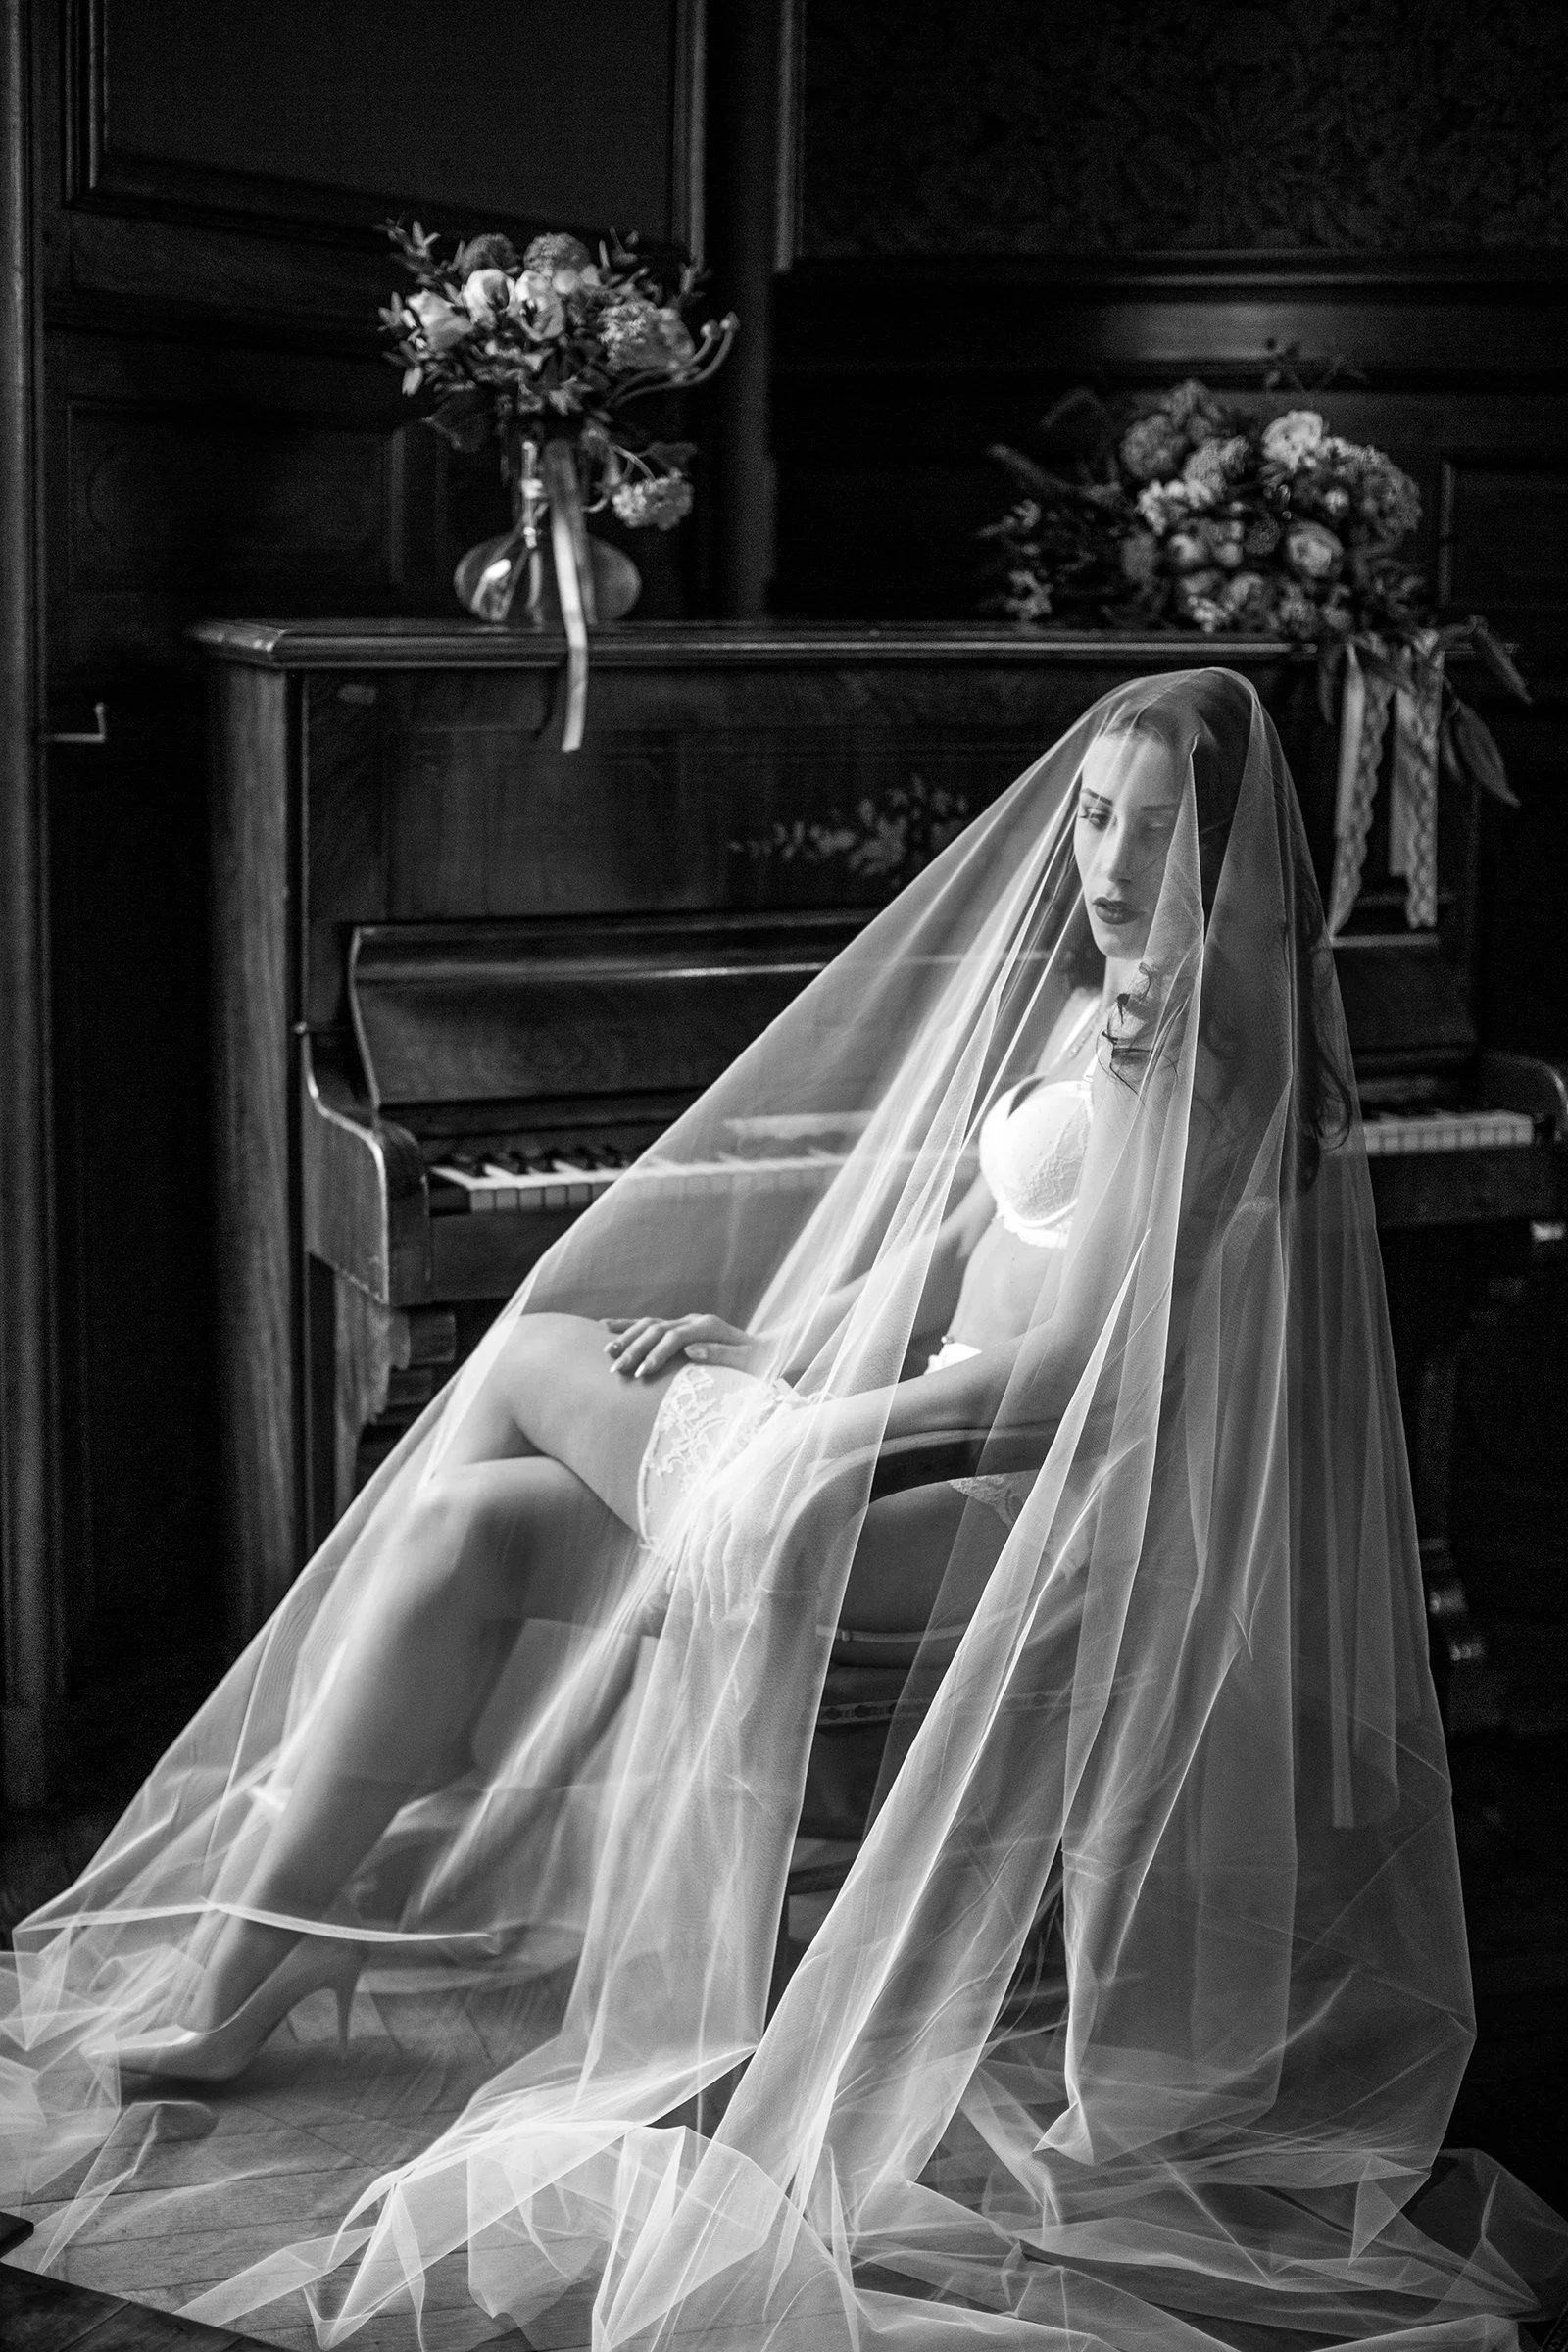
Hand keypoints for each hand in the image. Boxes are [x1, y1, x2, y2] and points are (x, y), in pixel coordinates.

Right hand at [602, 1314, 765, 1379]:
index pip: (675, 1338)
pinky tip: (605, 1327)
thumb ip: (722, 1354)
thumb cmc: (759, 1362)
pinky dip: (628, 1326)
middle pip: (657, 1330)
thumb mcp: (748, 1362)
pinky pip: (650, 1324)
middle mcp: (695, 1320)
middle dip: (635, 1349)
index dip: (657, 1354)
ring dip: (627, 1338)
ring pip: (649, 1324)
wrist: (767, 1351)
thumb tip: (691, 1350)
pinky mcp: (681, 1327)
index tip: (642, 1373)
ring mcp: (686, 1322)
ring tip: (607, 1354)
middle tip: (616, 1370)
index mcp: (709, 1327)